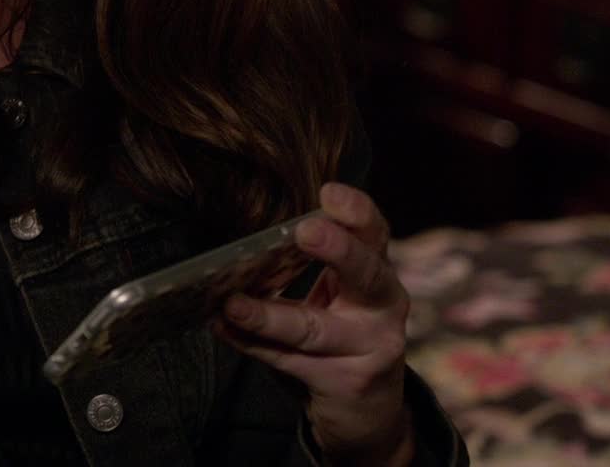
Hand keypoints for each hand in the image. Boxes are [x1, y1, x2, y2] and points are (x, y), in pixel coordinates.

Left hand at [214, 183, 413, 465]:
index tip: (329, 193)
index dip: (357, 212)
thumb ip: (310, 270)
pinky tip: (226, 327)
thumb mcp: (339, 299)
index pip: (375, 235)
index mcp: (379, 275)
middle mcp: (384, 308)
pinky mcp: (345, 383)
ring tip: (233, 302)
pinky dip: (253, 343)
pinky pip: (289, 360)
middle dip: (339, 250)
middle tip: (306, 230)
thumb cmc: (344, 341)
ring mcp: (369, 350)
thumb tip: (248, 244)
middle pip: (367, 274)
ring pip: (313, 328)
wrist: (368, 417)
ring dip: (267, 314)